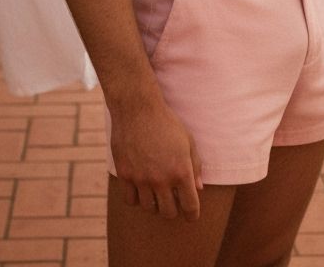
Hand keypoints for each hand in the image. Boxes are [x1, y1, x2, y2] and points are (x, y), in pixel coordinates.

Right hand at [109, 96, 202, 220]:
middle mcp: (162, 179)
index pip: (190, 207)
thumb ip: (195, 166)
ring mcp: (142, 178)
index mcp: (181, 171)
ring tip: (156, 192)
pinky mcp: (125, 175)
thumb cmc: (166, 122)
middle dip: (173, 209)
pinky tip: (140, 187)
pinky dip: (137, 198)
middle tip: (172, 200)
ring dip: (155, 203)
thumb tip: (198, 188)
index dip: (192, 215)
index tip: (191, 214)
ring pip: (149, 208)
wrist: (137, 108)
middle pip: (168, 213)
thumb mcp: (187, 140)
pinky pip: (131, 200)